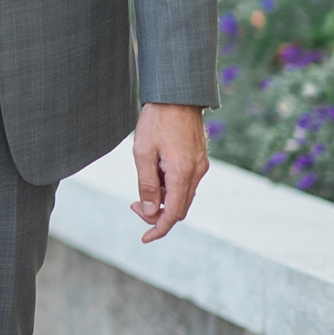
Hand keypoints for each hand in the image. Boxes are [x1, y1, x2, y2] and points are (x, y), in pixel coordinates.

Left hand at [132, 101, 208, 242]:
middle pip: (179, 208)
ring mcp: (200, 166)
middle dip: (157, 213)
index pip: (173, 213)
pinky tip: (154, 174)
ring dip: (162, 199)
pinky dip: (169, 188)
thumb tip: (148, 210)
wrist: (177, 96)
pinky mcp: (199, 159)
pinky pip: (185, 183)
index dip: (158, 228)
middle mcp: (197, 173)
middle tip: (133, 205)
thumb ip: (146, 183)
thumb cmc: (156, 121)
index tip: (145, 238)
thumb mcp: (142, 152)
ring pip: (182, 196)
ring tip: (141, 185)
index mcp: (183, 174)